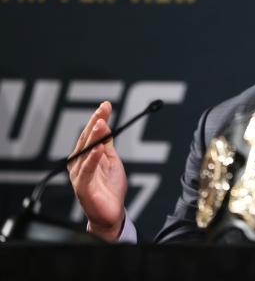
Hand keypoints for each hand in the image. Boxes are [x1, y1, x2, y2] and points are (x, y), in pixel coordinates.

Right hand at [67, 101, 127, 241]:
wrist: (111, 213)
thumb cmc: (109, 188)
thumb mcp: (112, 159)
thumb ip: (107, 143)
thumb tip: (106, 124)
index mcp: (85, 156)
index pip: (90, 133)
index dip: (98, 118)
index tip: (106, 105)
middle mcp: (78, 163)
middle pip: (85, 139)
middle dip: (95, 123)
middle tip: (103, 110)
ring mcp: (79, 174)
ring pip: (85, 152)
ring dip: (93, 138)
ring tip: (101, 125)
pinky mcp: (82, 187)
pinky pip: (87, 170)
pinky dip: (93, 158)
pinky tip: (99, 149)